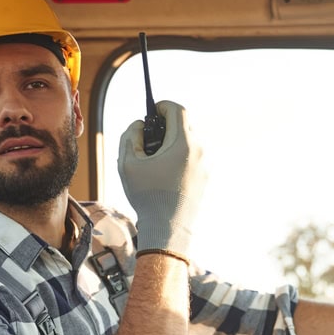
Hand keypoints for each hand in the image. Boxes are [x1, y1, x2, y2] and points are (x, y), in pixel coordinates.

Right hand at [118, 101, 205, 260]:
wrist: (168, 228)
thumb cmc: (147, 196)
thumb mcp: (128, 163)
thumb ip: (130, 135)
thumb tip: (139, 124)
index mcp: (183, 143)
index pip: (177, 109)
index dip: (161, 106)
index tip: (151, 113)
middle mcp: (199, 150)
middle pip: (184, 124)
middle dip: (165, 126)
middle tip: (149, 138)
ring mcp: (205, 164)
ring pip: (189, 141)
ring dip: (173, 143)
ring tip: (155, 160)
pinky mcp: (206, 177)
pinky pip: (193, 157)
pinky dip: (180, 157)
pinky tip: (165, 173)